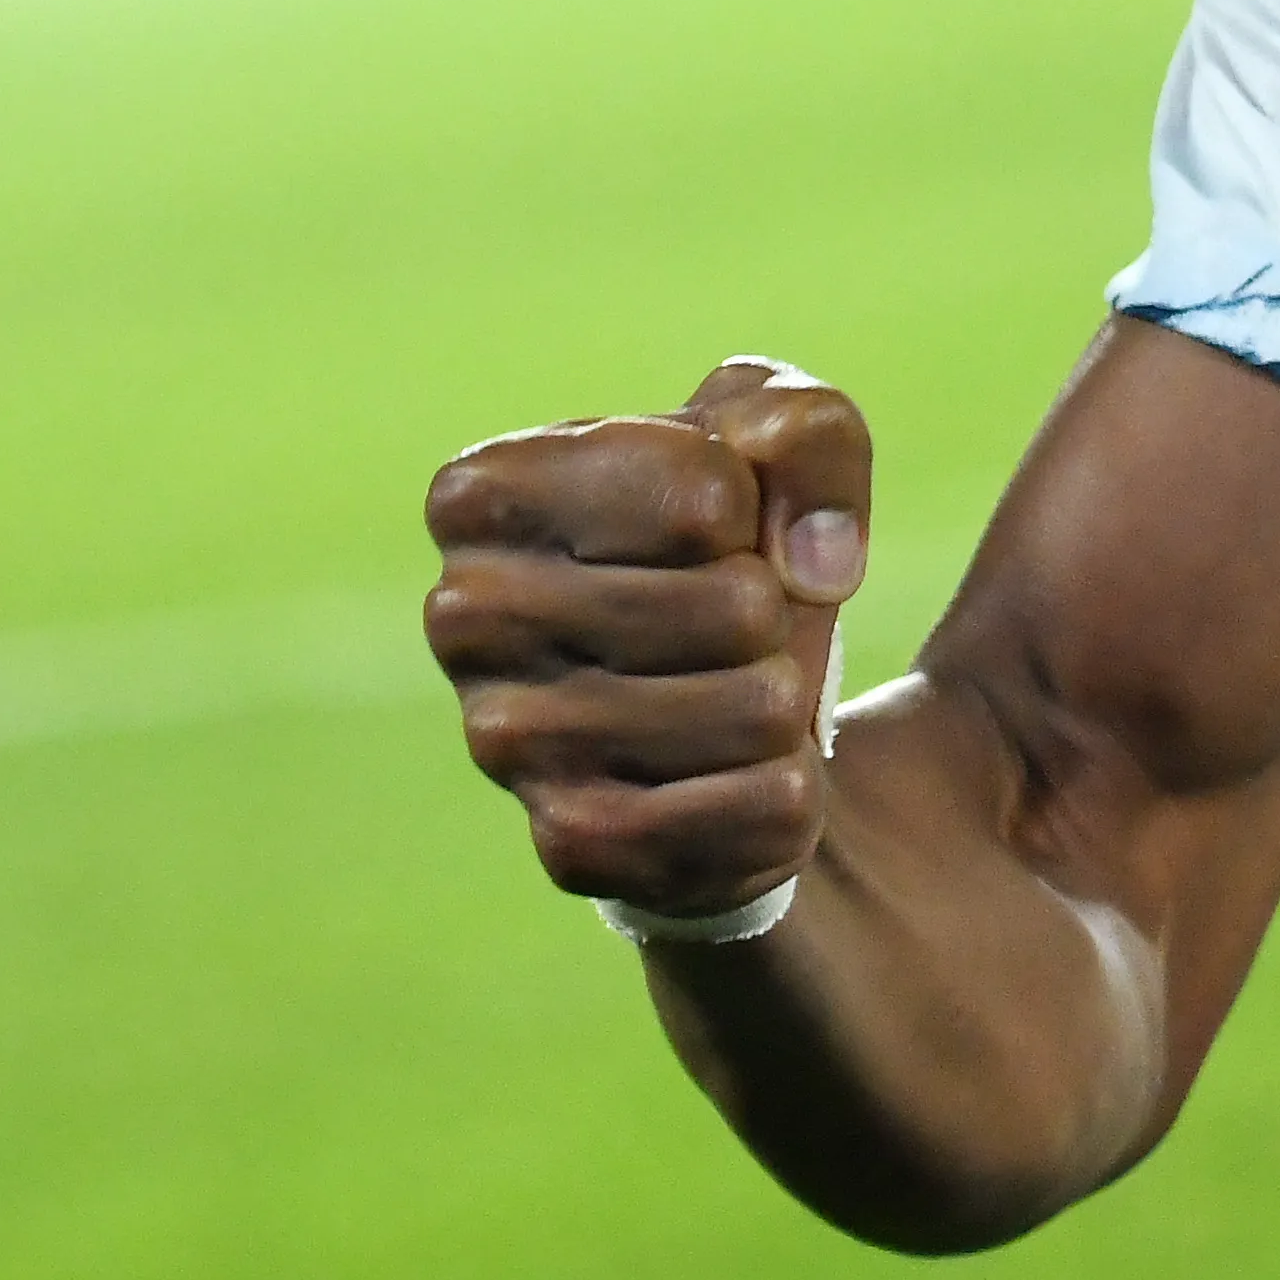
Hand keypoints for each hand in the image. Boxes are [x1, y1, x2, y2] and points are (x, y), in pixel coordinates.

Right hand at [423, 357, 872, 933]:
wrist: (712, 711)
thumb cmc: (732, 547)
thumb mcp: (779, 440)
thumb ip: (808, 433)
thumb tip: (815, 564)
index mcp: (482, 494)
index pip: (704, 489)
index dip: (754, 504)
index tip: (710, 525)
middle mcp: (464, 616)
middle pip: (735, 603)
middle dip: (771, 612)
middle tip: (723, 624)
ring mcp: (504, 742)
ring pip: (757, 708)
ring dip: (781, 701)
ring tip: (720, 693)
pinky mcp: (573, 846)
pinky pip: (763, 808)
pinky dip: (787, 786)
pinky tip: (722, 773)